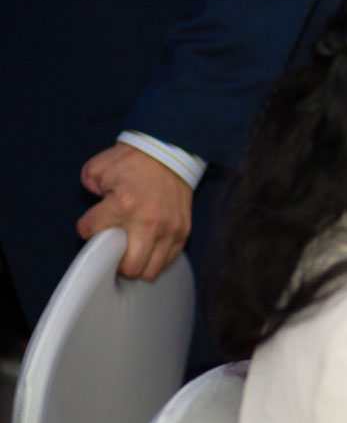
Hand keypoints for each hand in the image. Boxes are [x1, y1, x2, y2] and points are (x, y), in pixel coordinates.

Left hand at [77, 144, 192, 279]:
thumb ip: (88, 190)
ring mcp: (169, 229)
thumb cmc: (133, 161)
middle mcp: (149, 221)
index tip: (92, 223)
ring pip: (150, 270)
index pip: (91, 233)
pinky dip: (155, 260)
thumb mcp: (98, 169)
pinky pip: (168, 261)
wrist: (170, 152)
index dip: (87, 229)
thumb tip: (94, 212)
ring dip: (137, 265)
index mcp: (124, 204)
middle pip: (130, 268)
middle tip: (113, 250)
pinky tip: (148, 249)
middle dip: (116, 263)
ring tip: (131, 253)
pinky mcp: (183, 232)